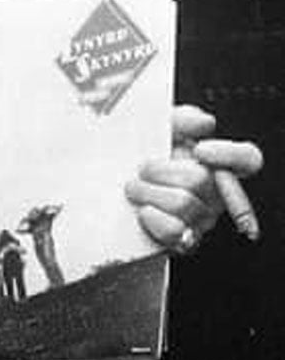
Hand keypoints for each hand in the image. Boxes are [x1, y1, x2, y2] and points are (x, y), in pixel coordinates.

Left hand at [125, 104, 263, 253]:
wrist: (112, 191)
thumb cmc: (141, 156)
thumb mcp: (158, 129)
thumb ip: (183, 118)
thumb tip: (206, 123)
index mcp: (215, 164)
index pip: (248, 159)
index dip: (230, 154)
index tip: (200, 150)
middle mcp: (215, 193)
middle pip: (201, 180)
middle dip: (161, 171)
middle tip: (141, 168)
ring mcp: (202, 219)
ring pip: (184, 204)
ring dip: (148, 192)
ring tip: (133, 187)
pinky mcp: (184, 241)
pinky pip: (174, 231)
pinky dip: (152, 218)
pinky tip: (142, 211)